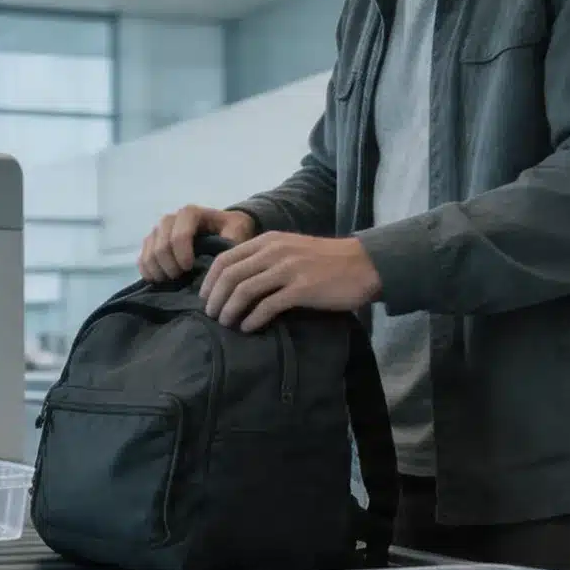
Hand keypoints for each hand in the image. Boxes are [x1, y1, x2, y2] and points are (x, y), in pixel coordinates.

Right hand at [138, 207, 257, 281]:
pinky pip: (142, 258)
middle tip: (181, 278)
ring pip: (149, 251)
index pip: (178, 234)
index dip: (181, 254)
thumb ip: (230, 242)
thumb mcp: (238, 232)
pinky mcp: (151, 243)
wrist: (224, 229)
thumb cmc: (232, 231)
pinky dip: (147, 271)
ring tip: (172, 281)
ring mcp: (158, 230)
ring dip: (158, 270)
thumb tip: (216, 262)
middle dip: (169, 265)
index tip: (190, 269)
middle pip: (161, 244)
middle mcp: (171, 218)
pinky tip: (159, 281)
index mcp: (190, 213)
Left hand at [200, 233, 382, 331]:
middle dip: (215, 298)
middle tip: (211, 316)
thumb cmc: (325, 260)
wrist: (364, 264)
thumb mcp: (290, 249)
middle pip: (230, 276)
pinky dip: (252, 319)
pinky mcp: (302, 289)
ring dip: (229, 311)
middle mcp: (274, 251)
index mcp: (268, 240)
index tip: (204, 298)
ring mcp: (288, 269)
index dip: (209, 281)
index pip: (225, 258)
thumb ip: (264, 258)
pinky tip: (248, 328)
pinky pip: (267, 306)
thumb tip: (235, 280)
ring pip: (244, 291)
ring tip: (226, 324)